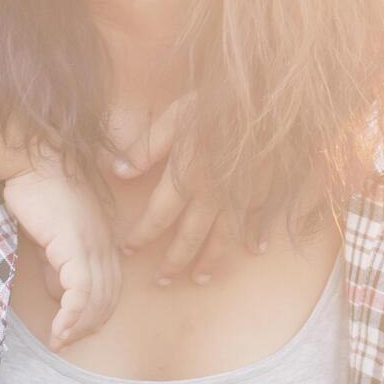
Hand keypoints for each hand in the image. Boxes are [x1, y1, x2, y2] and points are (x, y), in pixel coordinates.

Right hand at [2, 159, 120, 350]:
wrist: (34, 160)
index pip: (111, 288)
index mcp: (105, 240)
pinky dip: (71, 316)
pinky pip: (80, 292)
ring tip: (60, 342)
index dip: (97, 314)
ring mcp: (94, 245)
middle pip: (108, 298)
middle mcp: (106, 244)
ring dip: (78, 327)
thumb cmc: (40, 191)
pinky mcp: (76, 246)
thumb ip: (57, 265)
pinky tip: (59, 330)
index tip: (78, 331)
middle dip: (89, 326)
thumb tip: (58, 295)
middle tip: (66, 343)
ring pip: (96, 300)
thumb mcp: (52, 236)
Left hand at [110, 94, 262, 287]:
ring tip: (200, 279)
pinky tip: (256, 249)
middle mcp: (211, 197)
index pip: (157, 218)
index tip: (128, 251)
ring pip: (223, 238)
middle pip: (189, 238)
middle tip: (162, 281)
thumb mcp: (174, 118)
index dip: (141, 236)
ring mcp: (240, 196)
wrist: (267, 102)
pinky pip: (258, 219)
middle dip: (173, 262)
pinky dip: (256, 236)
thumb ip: (146, 148)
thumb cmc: (216, 103)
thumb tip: (116, 173)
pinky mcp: (265, 189)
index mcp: (185, 179)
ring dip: (210, 261)